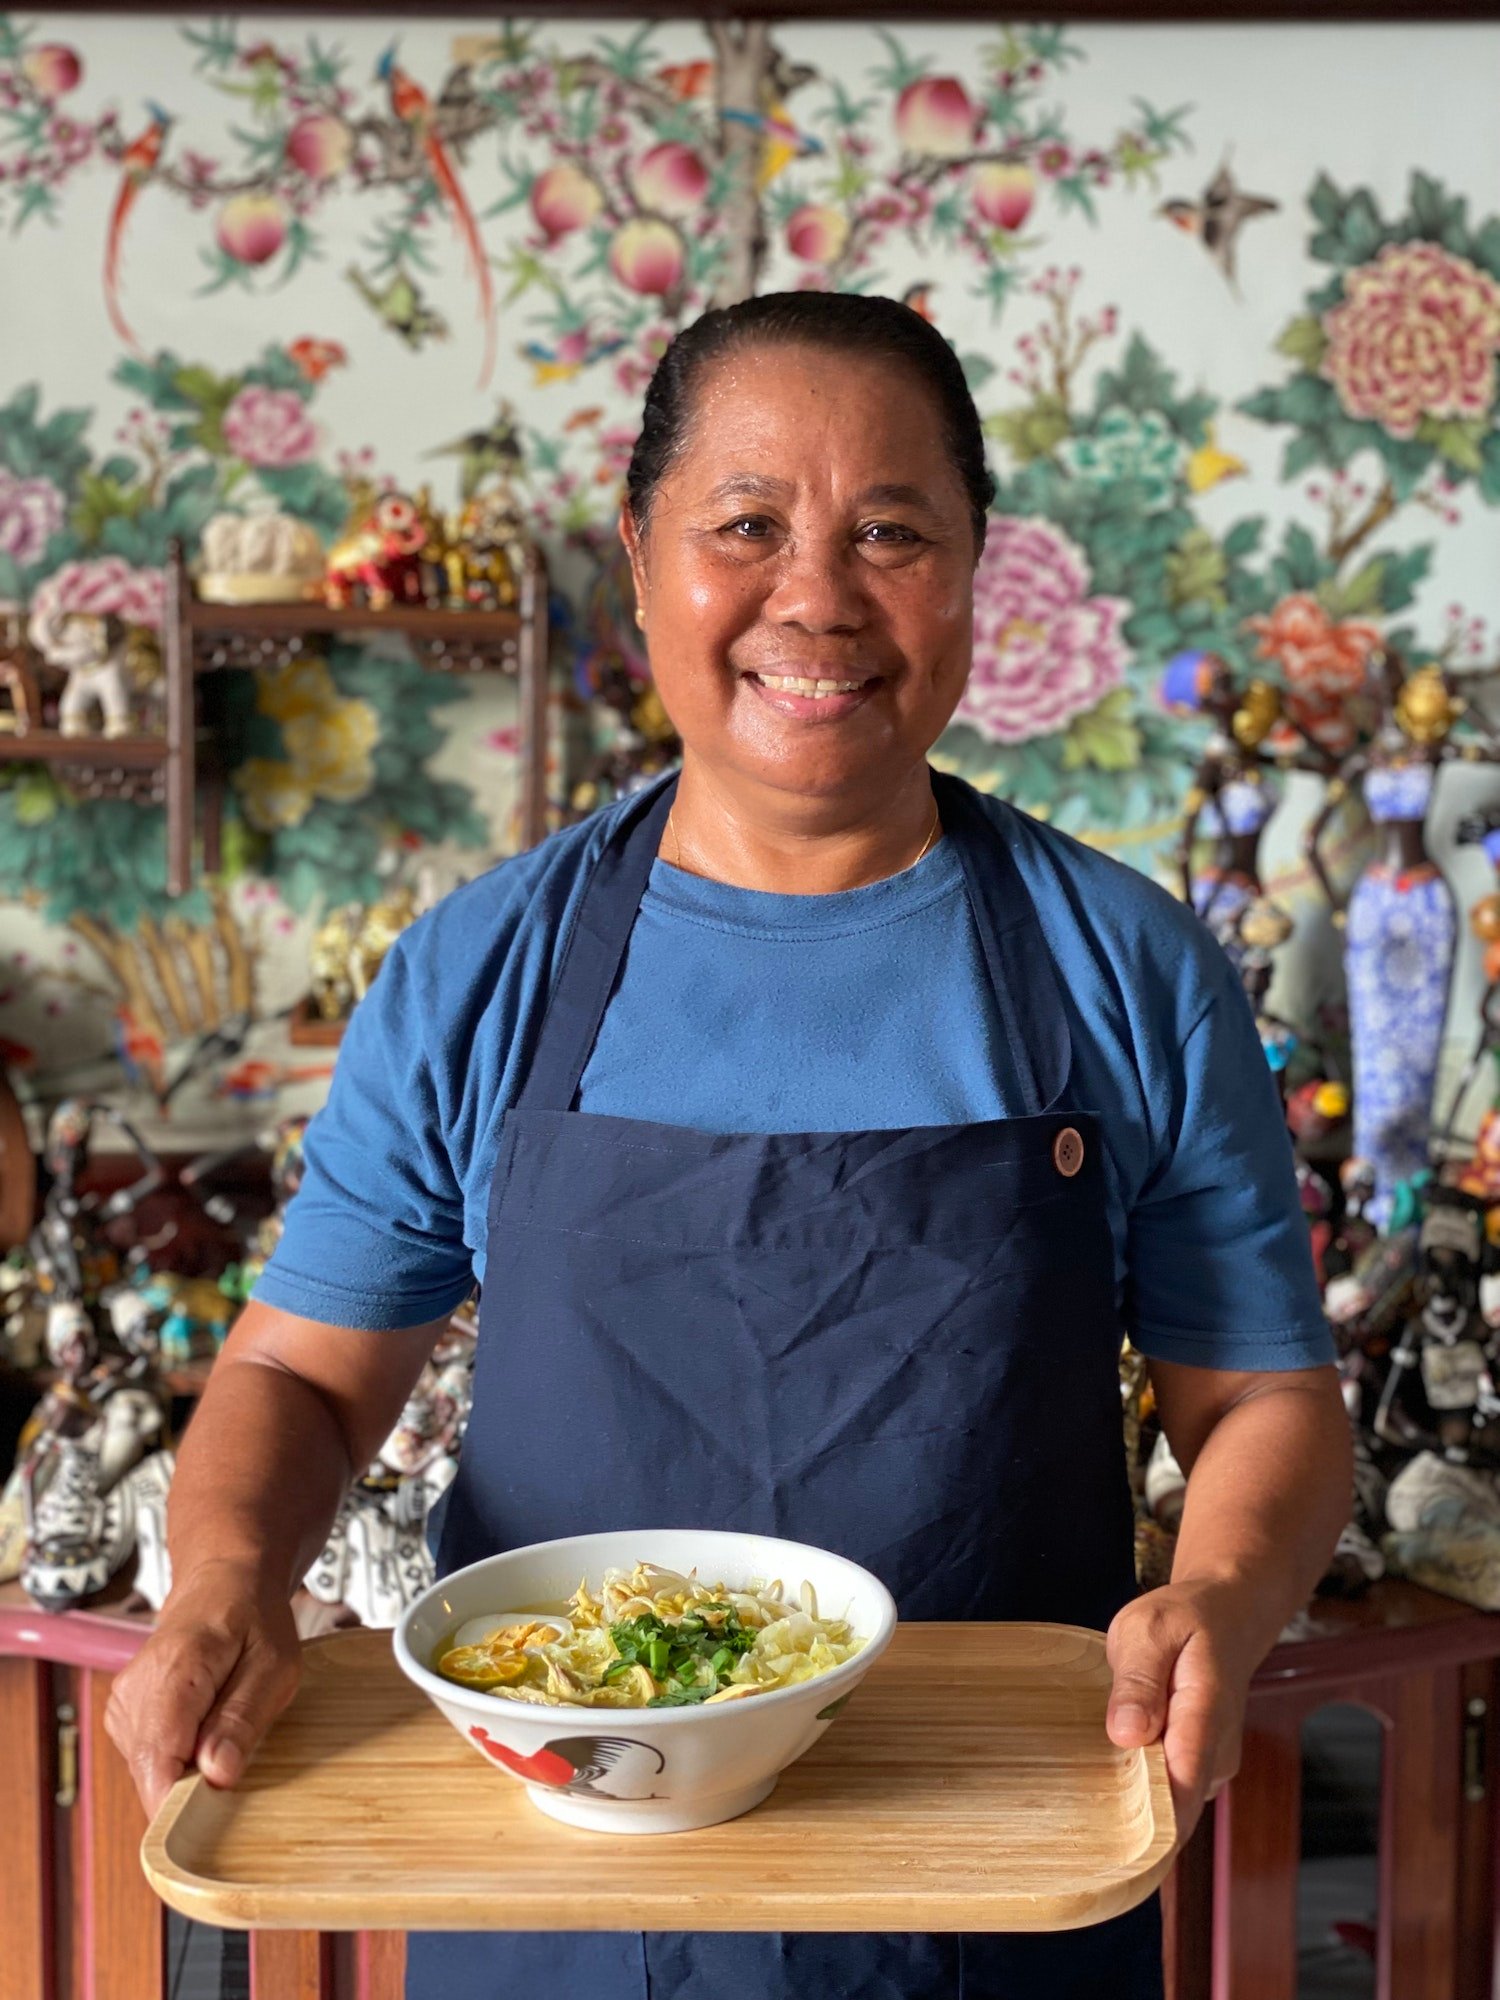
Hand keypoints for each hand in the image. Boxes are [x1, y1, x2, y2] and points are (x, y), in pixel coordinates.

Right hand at [104, 1559, 301, 1819]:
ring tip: (223, 1728)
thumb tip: (216, 1776)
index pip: (158, 1761)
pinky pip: (149, 1760)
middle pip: (152, 1774)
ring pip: (150, 1772)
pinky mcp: (124, 1716)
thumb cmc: (254, 1622)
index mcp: (174, 1672)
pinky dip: (178, 1757)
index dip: (183, 1802)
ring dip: (188, 1769)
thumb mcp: (275, 1664)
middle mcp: (135, 1691)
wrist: (223, 1586)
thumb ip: (244, 1718)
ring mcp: (123, 1705)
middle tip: (237, 1755)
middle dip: (194, 1785)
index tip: (217, 1812)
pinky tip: (203, 1726)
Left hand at [1103, 1581, 1253, 1842]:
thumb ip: (1138, 1681)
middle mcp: (1217, 1752)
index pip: (1182, 1787)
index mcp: (1204, 1715)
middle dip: (1127, 1818)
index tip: (1109, 1854)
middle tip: (1074, 1809)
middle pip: (1172, 1809)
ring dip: (1131, 1800)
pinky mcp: (1202, 1769)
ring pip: (1169, 1805)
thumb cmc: (1185, 1622)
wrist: (1227, 1617)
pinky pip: (1170, 1793)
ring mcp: (1213, 1766)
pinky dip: (1140, 1787)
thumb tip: (1126, 1734)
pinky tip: (1114, 1766)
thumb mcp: (1148, 1631)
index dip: (1149, 1830)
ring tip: (1090, 1776)